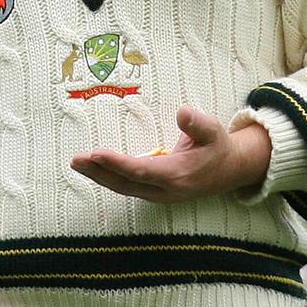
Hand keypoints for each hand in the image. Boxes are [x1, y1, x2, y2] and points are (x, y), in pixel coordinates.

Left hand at [70, 106, 270, 202]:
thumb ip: (197, 123)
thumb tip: (182, 111)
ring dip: (100, 176)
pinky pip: (128, 186)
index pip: (141, 171)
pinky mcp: (155, 191)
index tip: (96, 153)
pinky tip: (94, 168)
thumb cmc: (218, 147)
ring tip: (78, 163)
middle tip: (76, 160)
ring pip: (124, 187)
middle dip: (99, 172)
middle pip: (125, 184)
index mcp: (178, 175)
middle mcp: (165, 189)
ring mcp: (159, 194)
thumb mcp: (214, 131)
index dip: (117, 163)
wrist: (230, 171)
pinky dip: (110, 177)